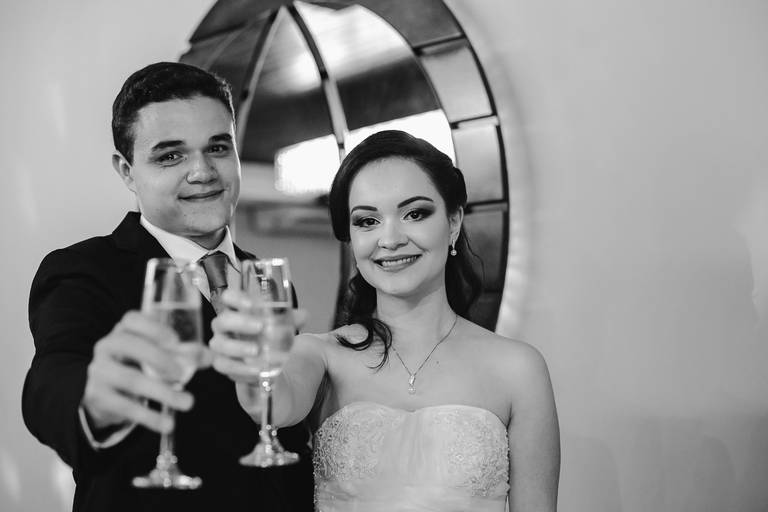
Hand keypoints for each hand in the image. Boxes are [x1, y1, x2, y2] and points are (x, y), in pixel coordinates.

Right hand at [81, 311, 193, 433]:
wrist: (105, 394)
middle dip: (159, 358)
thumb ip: (185, 355)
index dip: (153, 328)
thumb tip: (210, 357)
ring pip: (130, 379)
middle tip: (181, 375)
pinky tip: (167, 423)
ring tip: (188, 402)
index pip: (132, 319)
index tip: (174, 341)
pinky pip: (125, 407)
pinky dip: (150, 416)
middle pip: (129, 345)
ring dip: (163, 392)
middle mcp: (107, 346)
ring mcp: (99, 371)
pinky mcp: (97, 396)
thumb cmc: (138, 366)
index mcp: (124, 330)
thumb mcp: (157, 356)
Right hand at [209, 289, 307, 382]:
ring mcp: (220, 345)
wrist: (261, 359)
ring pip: (219, 345)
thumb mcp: (280, 324)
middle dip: (240, 323)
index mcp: (236, 310)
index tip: (252, 304)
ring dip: (239, 347)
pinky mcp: (221, 363)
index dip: (236, 298)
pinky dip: (241, 368)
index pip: (228, 297)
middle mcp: (224, 326)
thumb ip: (291, 319)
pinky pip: (224, 366)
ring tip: (257, 351)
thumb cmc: (266, 334)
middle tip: (261, 326)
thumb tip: (303, 315)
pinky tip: (257, 369)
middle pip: (222, 321)